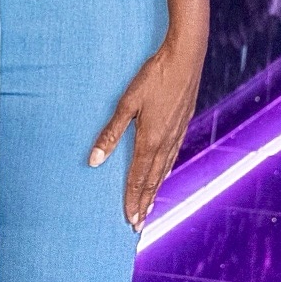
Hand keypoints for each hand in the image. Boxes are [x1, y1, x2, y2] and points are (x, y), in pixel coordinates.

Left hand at [89, 37, 204, 232]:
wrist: (186, 57)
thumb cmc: (153, 77)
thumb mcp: (126, 103)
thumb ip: (110, 132)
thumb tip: (95, 160)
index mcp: (150, 140)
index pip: (138, 178)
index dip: (133, 200)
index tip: (129, 220)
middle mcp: (165, 142)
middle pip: (153, 180)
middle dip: (144, 203)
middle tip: (137, 224)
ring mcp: (177, 134)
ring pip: (164, 170)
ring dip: (155, 190)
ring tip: (149, 207)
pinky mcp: (182, 124)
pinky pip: (172, 156)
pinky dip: (165, 172)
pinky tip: (163, 173)